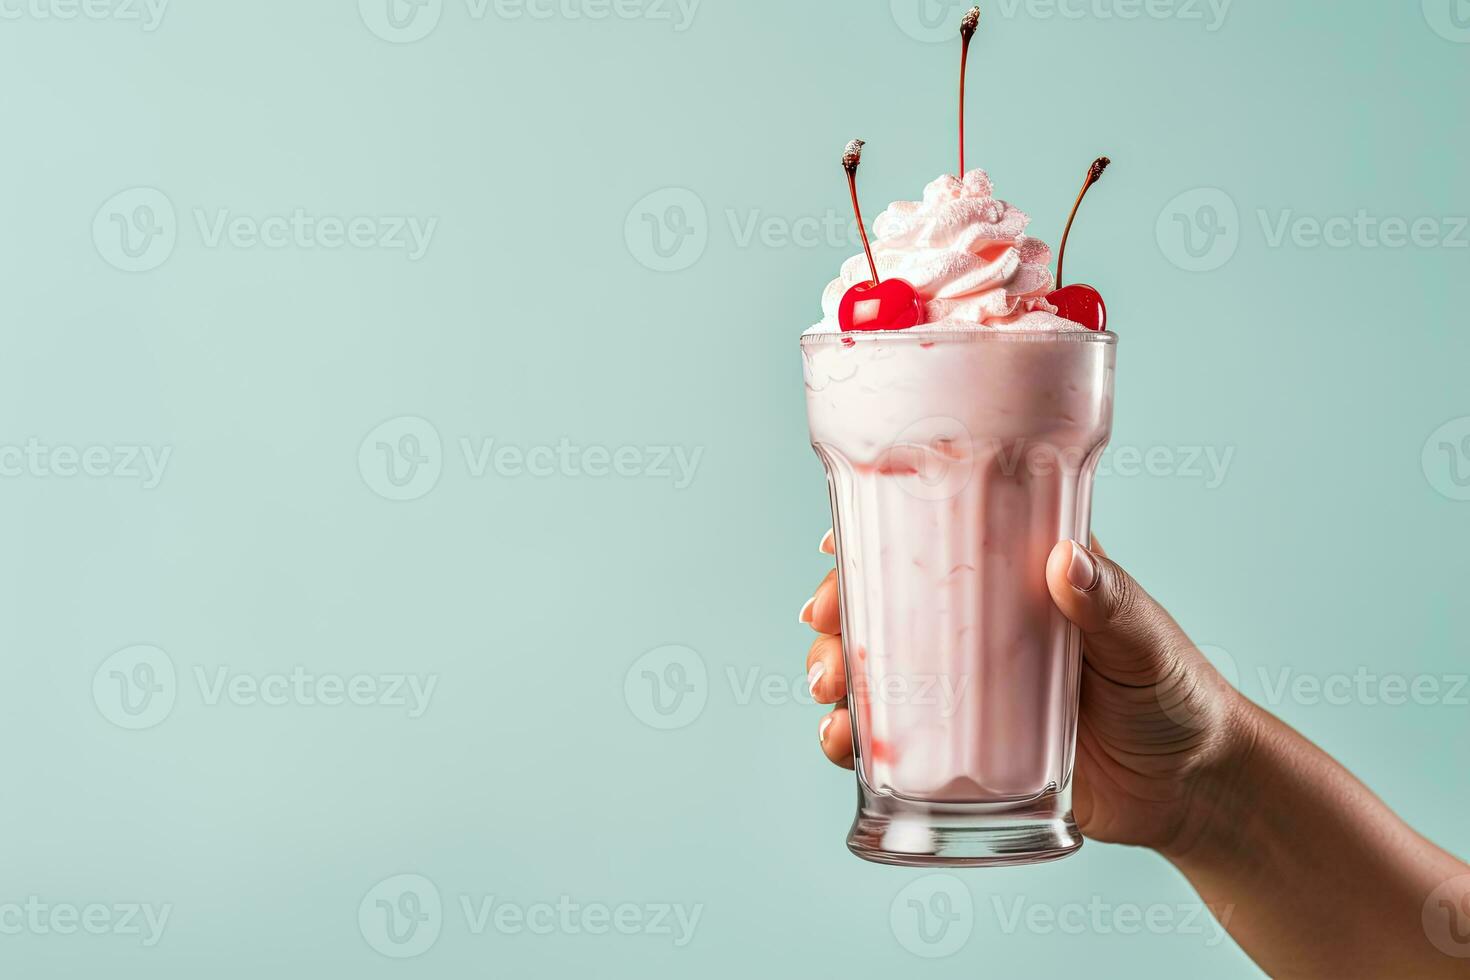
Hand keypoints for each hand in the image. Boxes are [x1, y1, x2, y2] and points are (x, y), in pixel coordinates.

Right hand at [801, 534, 1253, 853]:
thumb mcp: (1145, 643)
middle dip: (838, 612)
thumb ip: (1109, 604)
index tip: (835, 546)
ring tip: (830, 693)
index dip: (878, 538)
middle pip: (888, 605)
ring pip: (879, 669)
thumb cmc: (1176, 695)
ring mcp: (967, 688)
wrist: (1192, 790)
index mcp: (1018, 578)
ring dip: (837, 673)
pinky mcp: (964, 749)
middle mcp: (981, 627)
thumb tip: (1066, 559)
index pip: (937, 540)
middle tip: (820, 628)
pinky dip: (858, 740)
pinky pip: (896, 739)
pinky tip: (844, 745)